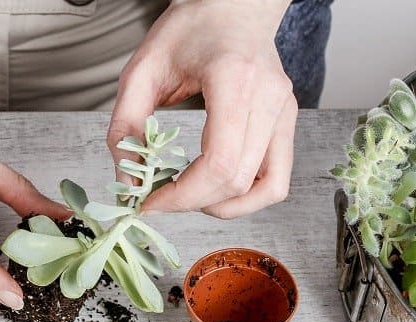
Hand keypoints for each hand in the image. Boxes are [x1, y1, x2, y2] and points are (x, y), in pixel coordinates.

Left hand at [108, 0, 296, 218]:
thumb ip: (127, 124)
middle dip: (194, 203)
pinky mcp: (287, 121)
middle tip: (162, 199)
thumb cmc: (191, 28)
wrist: (233, 6)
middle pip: (238, 181)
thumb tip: (128, 178)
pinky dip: (248, 196)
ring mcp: (285, 111)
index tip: (151, 202)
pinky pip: (277, 179)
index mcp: (234, 79)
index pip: (219, 162)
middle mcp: (268, 98)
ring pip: (267, 188)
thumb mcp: (143, 68)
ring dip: (226, 207)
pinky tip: (219, 189)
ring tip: (193, 197)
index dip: (182, 196)